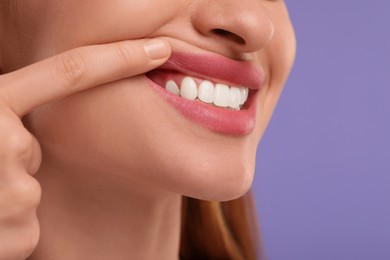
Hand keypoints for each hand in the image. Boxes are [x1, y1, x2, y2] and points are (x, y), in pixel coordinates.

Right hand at [0, 38, 170, 259]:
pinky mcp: (21, 232)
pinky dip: (5, 231)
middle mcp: (3, 141)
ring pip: (29, 190)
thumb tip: (23, 133)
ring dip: (2, 199)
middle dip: (7, 163)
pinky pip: (26, 226)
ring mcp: (14, 190)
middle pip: (33, 149)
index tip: (159, 49)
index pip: (69, 72)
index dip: (119, 58)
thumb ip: (0, 114)